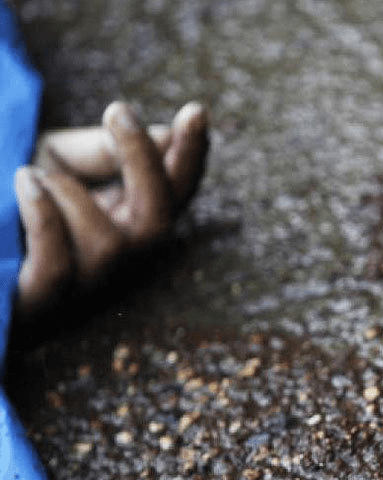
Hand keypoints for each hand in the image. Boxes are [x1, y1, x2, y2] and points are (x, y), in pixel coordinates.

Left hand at [13, 101, 208, 318]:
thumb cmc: (13, 206)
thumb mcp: (56, 164)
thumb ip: (102, 152)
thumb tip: (165, 133)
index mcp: (124, 222)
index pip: (175, 193)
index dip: (192, 156)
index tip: (196, 111)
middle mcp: (114, 260)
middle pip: (159, 221)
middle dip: (146, 164)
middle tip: (119, 112)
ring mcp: (79, 289)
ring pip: (108, 245)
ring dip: (71, 195)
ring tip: (31, 172)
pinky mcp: (37, 306)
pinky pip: (57, 267)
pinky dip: (46, 217)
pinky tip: (23, 179)